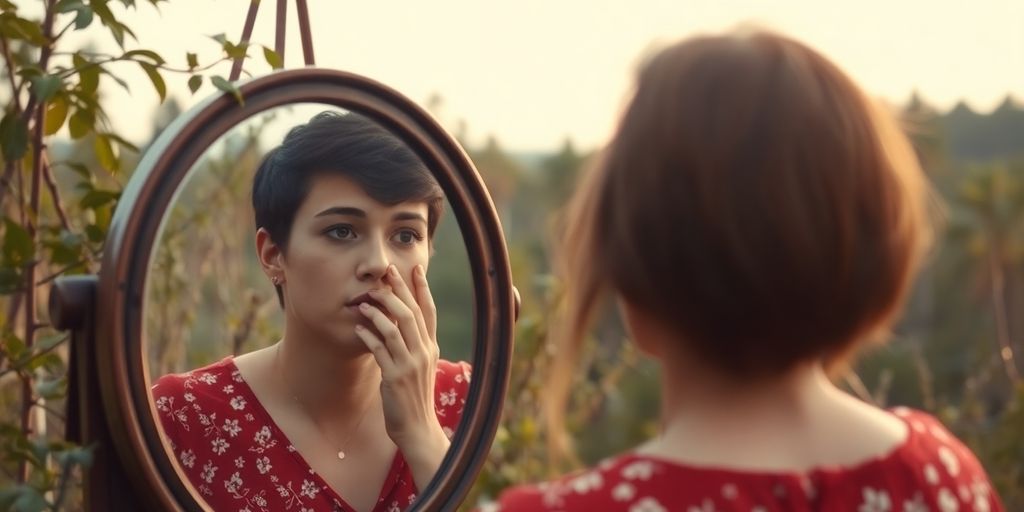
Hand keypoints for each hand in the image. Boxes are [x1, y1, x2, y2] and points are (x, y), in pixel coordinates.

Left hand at [354, 264, 448, 488]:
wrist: (417, 428)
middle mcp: (423, 352)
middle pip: (412, 313)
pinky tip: (359, 327)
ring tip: (365, 299)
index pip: (429, 311)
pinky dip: (370, 336)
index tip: (414, 268)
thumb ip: (412, 345)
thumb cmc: (414, 397)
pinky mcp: (395, 377)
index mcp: (430, 348)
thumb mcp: (419, 367)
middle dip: (399, 290)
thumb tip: (399, 324)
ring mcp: (410, 364)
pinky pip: (381, 350)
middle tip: (386, 272)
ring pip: (396, 328)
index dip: (422, 288)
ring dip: (380, 311)